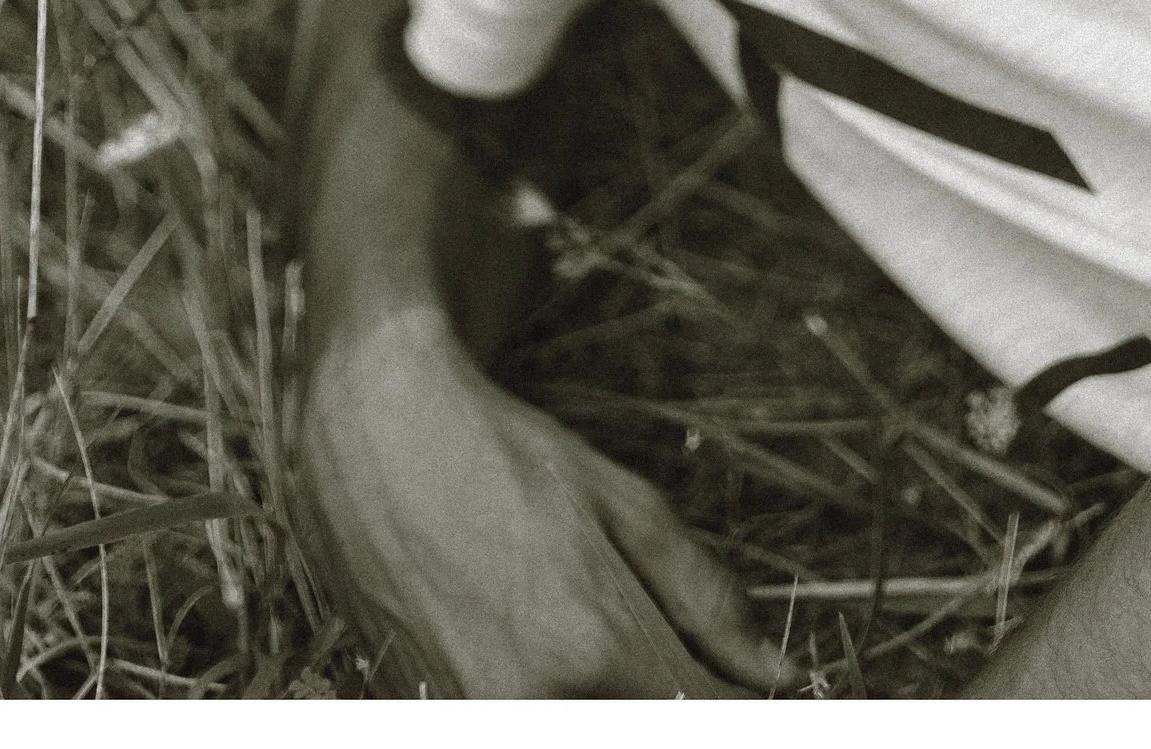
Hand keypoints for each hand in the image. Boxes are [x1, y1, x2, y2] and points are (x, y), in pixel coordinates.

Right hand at [298, 300, 780, 695]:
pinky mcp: (430, 719)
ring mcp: (474, 722)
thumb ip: (706, 601)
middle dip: (677, 699)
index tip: (759, 691)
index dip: (742, 706)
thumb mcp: (621, 504)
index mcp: (590, 648)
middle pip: (648, 728)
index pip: (704, 720)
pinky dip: (560, 696)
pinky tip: (544, 646)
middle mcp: (531, 707)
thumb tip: (778, 680)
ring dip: (618, 697)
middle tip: (664, 645)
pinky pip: (527, 725)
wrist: (371, 431)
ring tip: (594, 635)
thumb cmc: (502, 453)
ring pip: (589, 730)